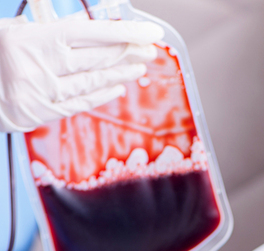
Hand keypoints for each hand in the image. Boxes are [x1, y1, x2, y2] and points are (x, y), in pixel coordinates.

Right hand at [0, 16, 163, 131]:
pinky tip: (117, 88)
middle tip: (149, 50)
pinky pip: (82, 103)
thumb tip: (90, 26)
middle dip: (130, 53)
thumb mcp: (15, 31)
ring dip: (121, 74)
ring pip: (95, 81)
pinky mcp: (44, 112)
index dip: (126, 33)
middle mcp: (42, 66)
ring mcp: (44, 91)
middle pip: (100, 58)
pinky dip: (103, 94)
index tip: (150, 33)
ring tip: (139, 68)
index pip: (93, 33)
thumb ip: (51, 28)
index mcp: (35, 39)